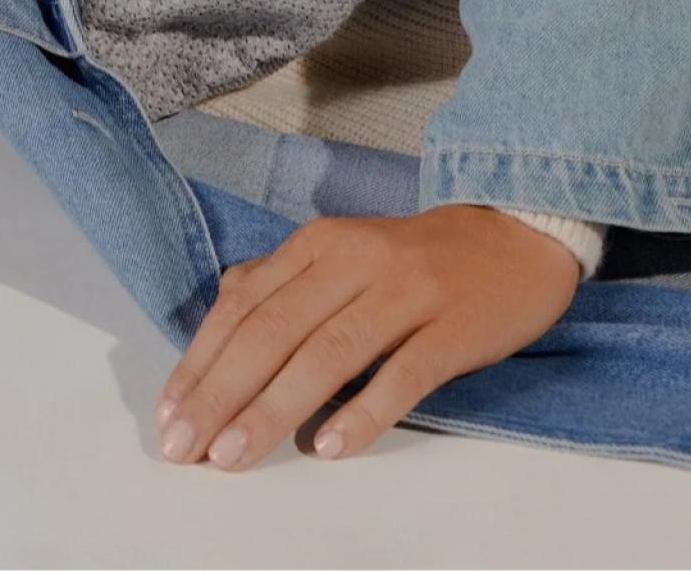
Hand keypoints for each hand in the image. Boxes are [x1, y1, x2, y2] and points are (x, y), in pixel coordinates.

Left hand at [154, 205, 580, 470]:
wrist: (520, 234)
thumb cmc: (418, 260)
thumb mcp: (342, 254)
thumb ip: (281, 286)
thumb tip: (215, 333)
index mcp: (320, 244)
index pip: (244, 307)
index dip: (201, 363)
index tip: (169, 417)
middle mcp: (355, 261)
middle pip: (274, 332)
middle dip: (221, 394)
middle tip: (186, 448)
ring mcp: (406, 293)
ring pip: (327, 354)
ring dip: (273, 409)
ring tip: (234, 455)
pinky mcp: (453, 328)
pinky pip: (402, 375)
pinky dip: (362, 412)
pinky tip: (327, 447)